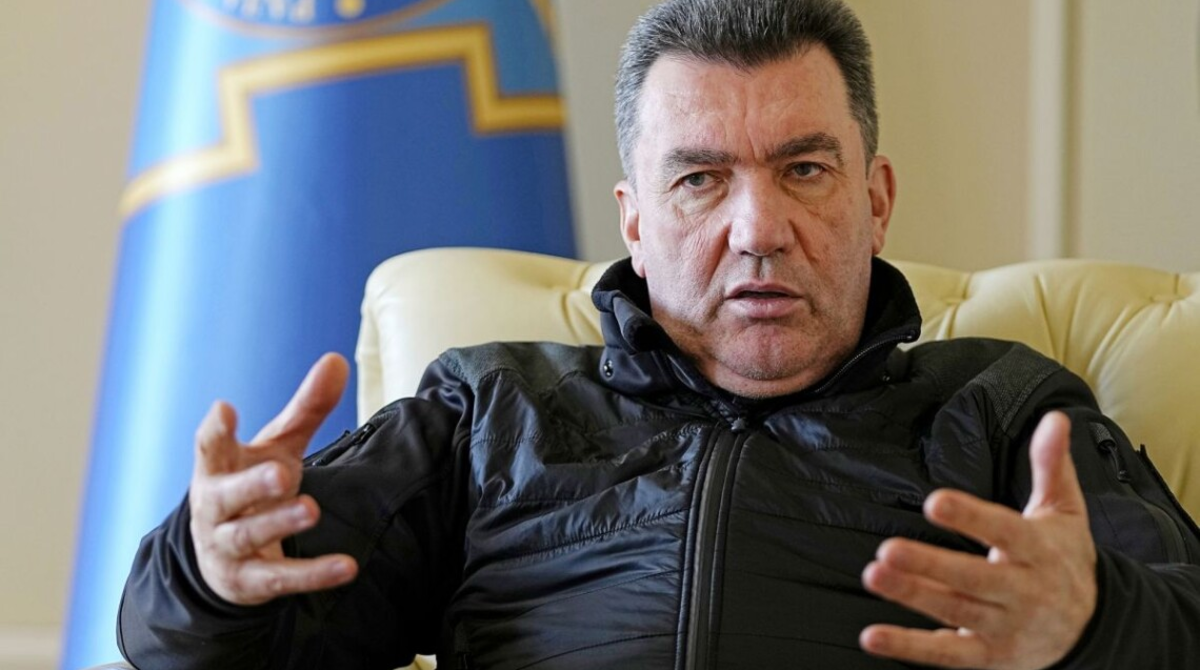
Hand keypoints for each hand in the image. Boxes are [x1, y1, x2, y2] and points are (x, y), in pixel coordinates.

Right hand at [188, 353, 358, 605]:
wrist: (223, 558)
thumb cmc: (251, 486)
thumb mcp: (277, 447)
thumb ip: (305, 408)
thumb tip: (336, 359)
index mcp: (217, 470)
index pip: (208, 448)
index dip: (215, 431)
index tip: (224, 410)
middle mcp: (215, 508)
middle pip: (227, 496)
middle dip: (253, 485)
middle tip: (281, 472)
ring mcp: (227, 547)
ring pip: (248, 536)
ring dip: (279, 523)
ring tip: (310, 509)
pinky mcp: (249, 582)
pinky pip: (281, 578)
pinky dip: (313, 574)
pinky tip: (347, 566)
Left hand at [860, 411, 1096, 668]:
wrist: (1093, 629)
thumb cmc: (1065, 559)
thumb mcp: (1065, 511)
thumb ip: (1051, 465)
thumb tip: (1054, 418)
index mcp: (1038, 551)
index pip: (1004, 531)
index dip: (971, 517)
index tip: (935, 501)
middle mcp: (1023, 592)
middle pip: (974, 578)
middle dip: (930, 566)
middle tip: (888, 549)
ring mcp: (1005, 627)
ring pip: (955, 612)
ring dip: (912, 596)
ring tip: (874, 575)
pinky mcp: (988, 656)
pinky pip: (945, 654)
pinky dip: (908, 647)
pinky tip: (873, 636)